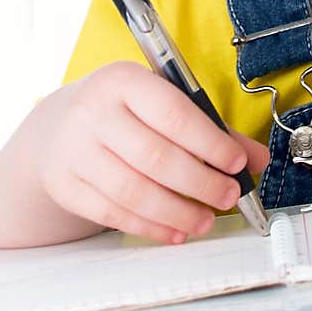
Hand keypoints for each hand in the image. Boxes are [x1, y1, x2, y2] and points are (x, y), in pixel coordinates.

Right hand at [34, 60, 269, 244]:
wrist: (55, 127)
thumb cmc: (120, 111)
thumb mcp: (158, 101)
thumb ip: (208, 128)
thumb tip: (256, 157)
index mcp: (122, 80)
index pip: (173, 113)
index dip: (210, 143)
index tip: (236, 163)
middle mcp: (93, 112)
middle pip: (155, 156)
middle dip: (200, 183)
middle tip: (228, 195)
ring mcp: (74, 150)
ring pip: (134, 191)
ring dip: (177, 212)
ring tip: (205, 219)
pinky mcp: (65, 185)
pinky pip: (113, 213)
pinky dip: (150, 226)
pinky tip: (174, 231)